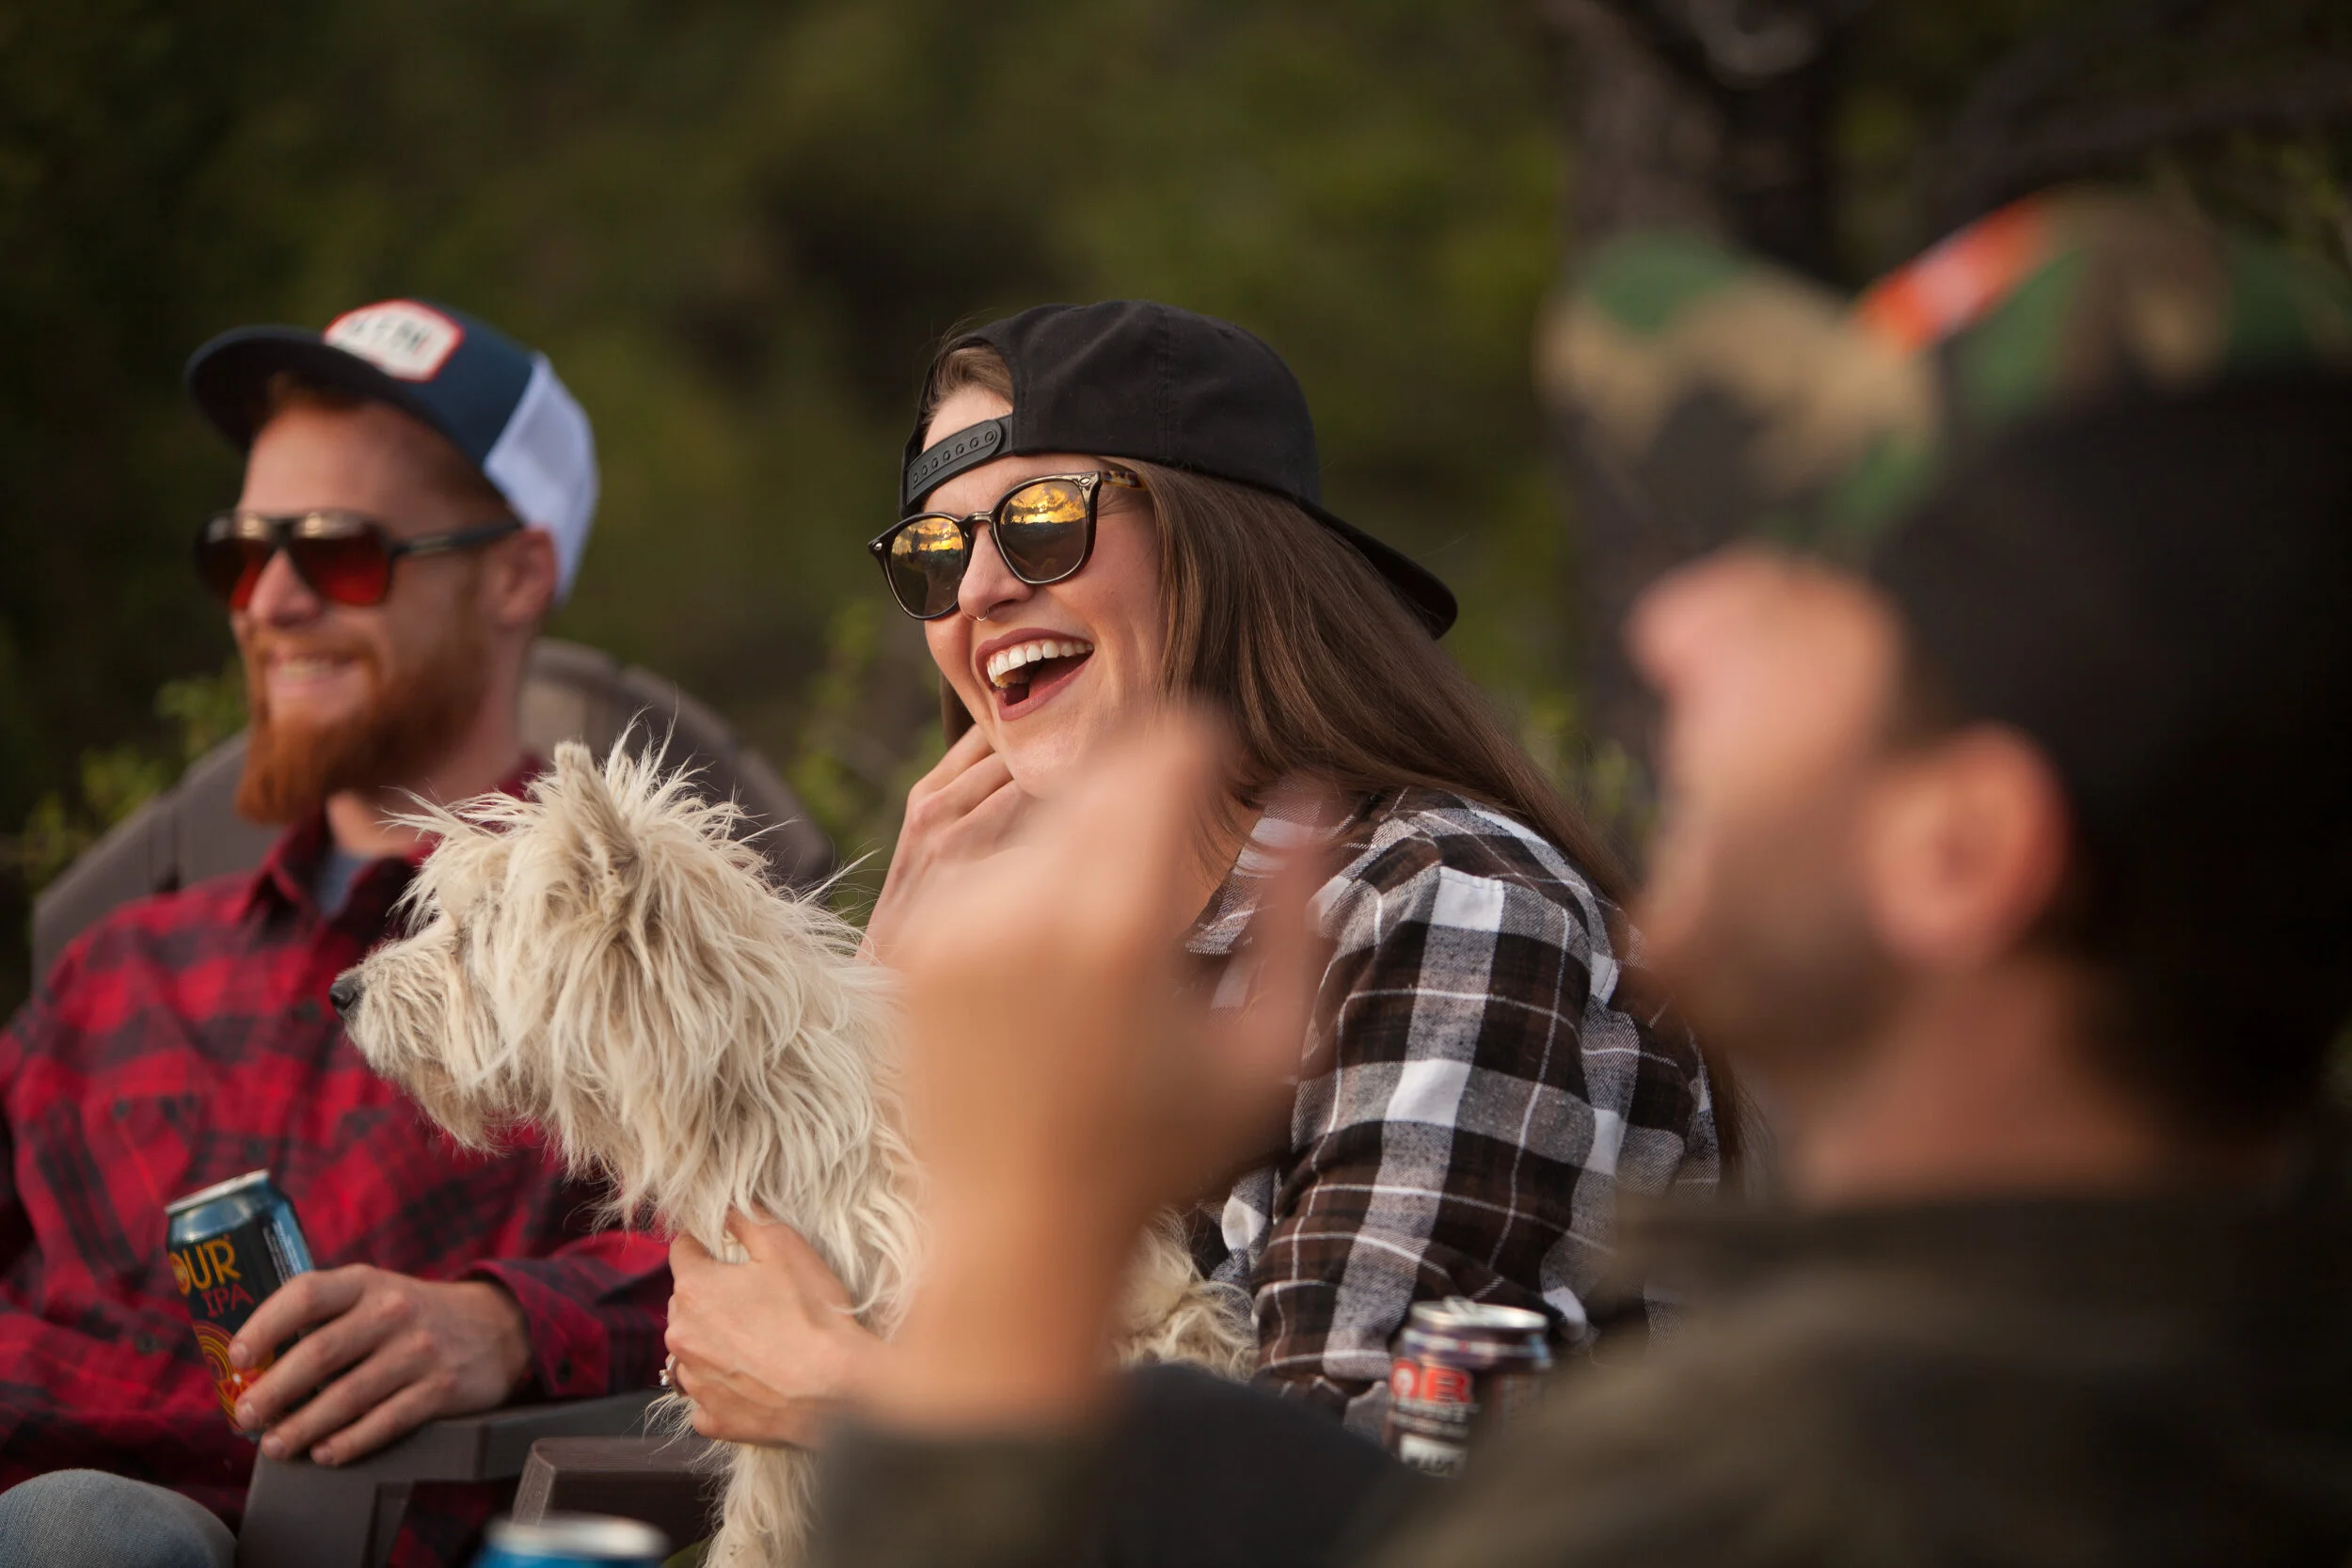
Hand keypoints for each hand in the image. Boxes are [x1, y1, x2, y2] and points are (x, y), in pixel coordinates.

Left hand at [228, 1267, 531, 1464]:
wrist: (499, 1325)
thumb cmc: (414, 1315)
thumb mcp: (376, 1292)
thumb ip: (326, 1314)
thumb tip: (254, 1363)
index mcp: (366, 1282)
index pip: (305, 1294)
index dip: (264, 1326)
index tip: (237, 1358)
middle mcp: (393, 1311)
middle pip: (319, 1353)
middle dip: (273, 1391)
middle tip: (245, 1416)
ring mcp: (420, 1351)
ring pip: (348, 1396)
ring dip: (303, 1426)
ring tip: (276, 1445)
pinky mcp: (442, 1388)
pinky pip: (386, 1421)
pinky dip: (350, 1442)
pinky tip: (326, 1453)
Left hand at [664, 1216, 882, 1446]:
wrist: (837, 1388)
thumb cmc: (813, 1314)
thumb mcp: (786, 1246)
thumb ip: (747, 1220)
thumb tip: (725, 1208)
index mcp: (695, 1289)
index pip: (682, 1251)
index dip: (705, 1245)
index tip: (725, 1249)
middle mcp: (681, 1336)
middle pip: (685, 1302)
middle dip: (711, 1296)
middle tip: (755, 1299)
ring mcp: (694, 1381)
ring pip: (691, 1351)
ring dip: (713, 1343)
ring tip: (756, 1343)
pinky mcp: (711, 1418)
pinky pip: (705, 1396)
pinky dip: (722, 1387)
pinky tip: (753, 1381)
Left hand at [871, 712, 1324, 1429]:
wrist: (1018, 1232)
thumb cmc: (1163, 1151)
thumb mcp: (1270, 1048)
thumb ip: (1300, 914)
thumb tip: (1308, 794)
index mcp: (1120, 926)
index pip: (1160, 753)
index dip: (1201, 744)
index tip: (1222, 766)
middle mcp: (1024, 906)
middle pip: (1099, 770)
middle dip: (1144, 778)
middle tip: (1175, 827)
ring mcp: (954, 922)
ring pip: (1039, 811)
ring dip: (1085, 828)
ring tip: (1117, 909)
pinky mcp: (910, 942)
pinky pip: (984, 857)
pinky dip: (1026, 873)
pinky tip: (1057, 941)